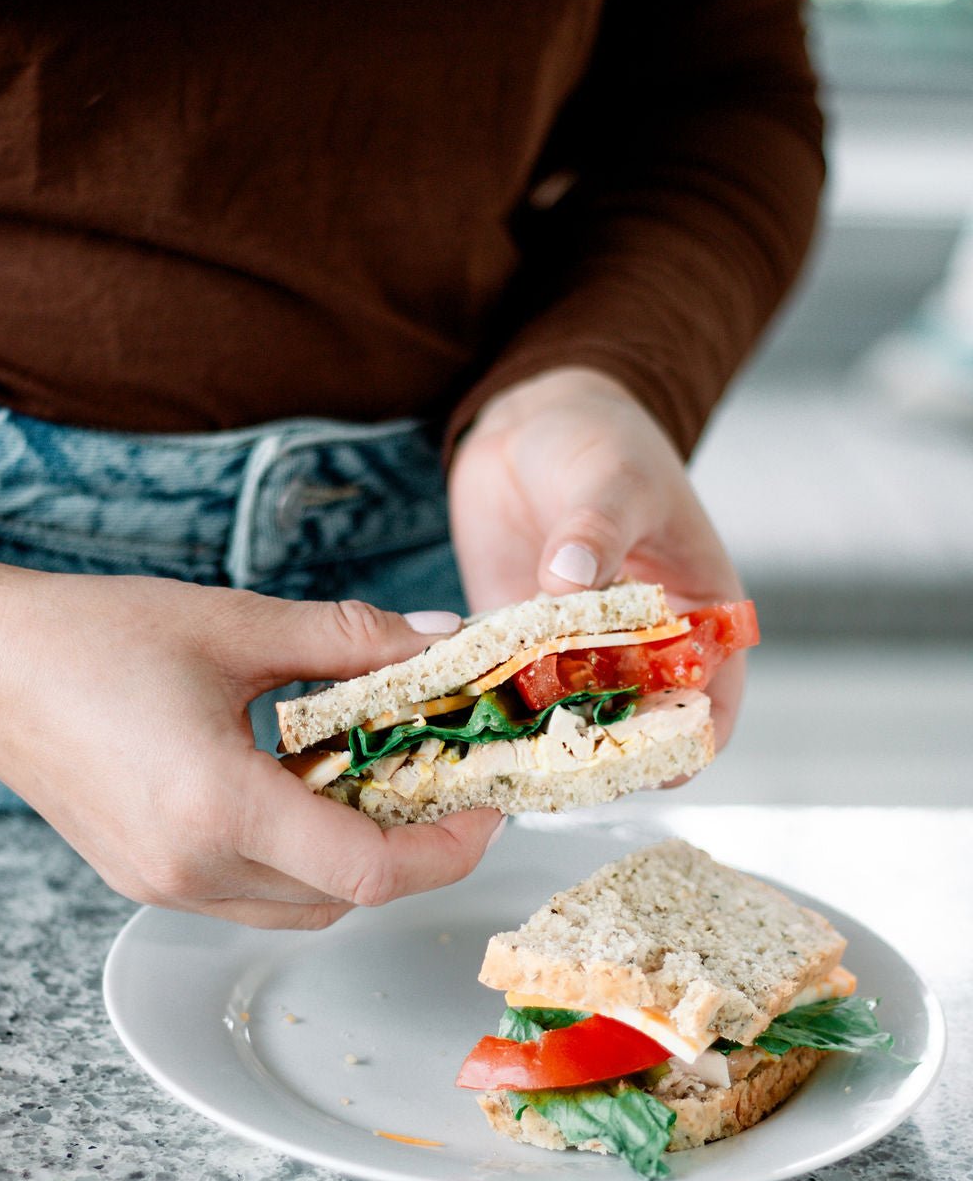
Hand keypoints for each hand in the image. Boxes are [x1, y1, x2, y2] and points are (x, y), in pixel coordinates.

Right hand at [0, 557, 501, 926]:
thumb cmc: (90, 636)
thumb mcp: (234, 625)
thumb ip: (350, 640)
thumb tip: (440, 641)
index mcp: (216, 807)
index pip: (369, 869)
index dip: (448, 848)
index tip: (487, 809)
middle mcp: (191, 868)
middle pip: (345, 895)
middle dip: (410, 847)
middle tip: (442, 781)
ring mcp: (164, 885)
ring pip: (302, 907)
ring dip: (354, 858)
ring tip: (372, 781)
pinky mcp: (147, 880)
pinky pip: (254, 897)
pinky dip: (299, 859)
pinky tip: (300, 791)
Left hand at [448, 366, 746, 749]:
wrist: (531, 422)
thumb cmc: (603, 442)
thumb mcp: (613, 478)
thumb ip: (596, 529)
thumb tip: (570, 577)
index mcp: (697, 615)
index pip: (711, 701)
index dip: (689, 739)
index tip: (655, 759)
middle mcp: (640, 648)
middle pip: (636, 725)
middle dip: (606, 747)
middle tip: (567, 756)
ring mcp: (575, 652)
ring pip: (567, 719)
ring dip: (542, 734)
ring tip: (512, 745)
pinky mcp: (516, 645)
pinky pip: (509, 690)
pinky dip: (495, 707)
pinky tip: (470, 716)